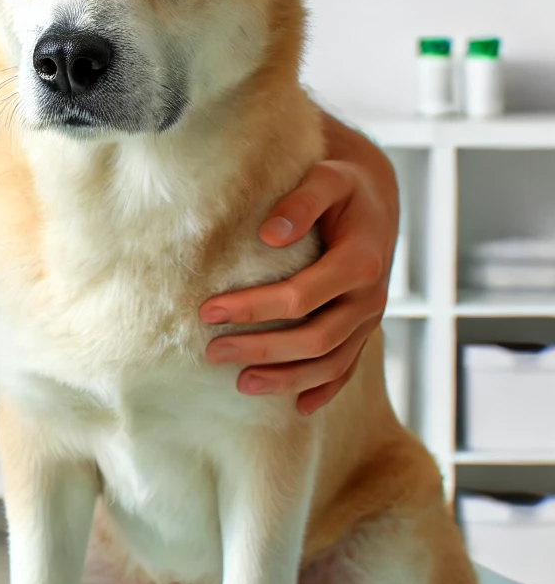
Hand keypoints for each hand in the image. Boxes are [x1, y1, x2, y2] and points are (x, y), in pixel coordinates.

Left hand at [201, 123, 397, 415]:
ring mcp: (369, 318)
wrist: (376, 194)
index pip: (301, 296)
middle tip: (211, 353)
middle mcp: (370, 296)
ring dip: (286, 378)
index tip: (207, 311)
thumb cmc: (341, 181)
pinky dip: (323, 390)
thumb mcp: (327, 175)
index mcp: (361, 260)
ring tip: (241, 385)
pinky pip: (347, 367)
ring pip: (330, 362)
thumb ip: (302, 200)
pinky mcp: (364, 329)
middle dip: (261, 349)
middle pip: (314, 338)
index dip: (253, 308)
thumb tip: (270, 234)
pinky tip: (297, 408)